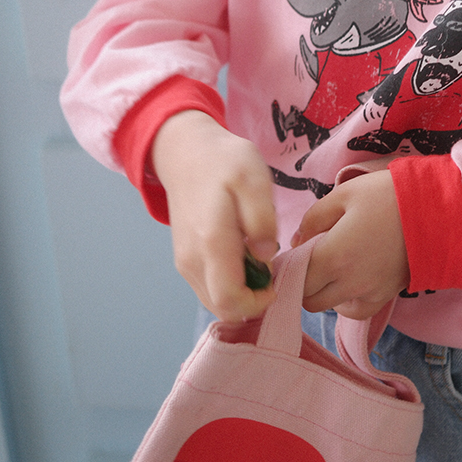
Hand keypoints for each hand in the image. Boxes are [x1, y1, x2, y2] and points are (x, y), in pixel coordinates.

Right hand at [151, 110, 277, 322]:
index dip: (257, 303)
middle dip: (252, 300)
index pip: (230, 301)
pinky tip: (244, 254)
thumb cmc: (226, 162)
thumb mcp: (255, 180)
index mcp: (212, 243)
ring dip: (242, 291)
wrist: (187, 153)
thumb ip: (262, 219)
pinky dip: (230, 282)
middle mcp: (192, 261)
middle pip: (222, 308)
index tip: (276, 282)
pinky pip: (209, 287)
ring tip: (258, 256)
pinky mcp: (184, 260)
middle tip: (271, 268)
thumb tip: (266, 256)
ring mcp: (185, 263)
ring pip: (215, 300)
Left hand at [293, 169, 409, 319]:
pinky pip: (355, 310)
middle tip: (309, 258)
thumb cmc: (388, 196)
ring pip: (329, 306)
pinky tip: (350, 279)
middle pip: (308, 298)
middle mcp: (348, 283)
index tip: (289, 254)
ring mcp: (369, 293)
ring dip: (323, 291)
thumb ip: (313, 219)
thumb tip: (298, 241)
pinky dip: (346, 300)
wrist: (437, 210)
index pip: (294, 277)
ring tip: (332, 265)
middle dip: (302, 281)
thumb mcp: (344, 194)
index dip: (287, 267)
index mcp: (333, 256)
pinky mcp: (386, 296)